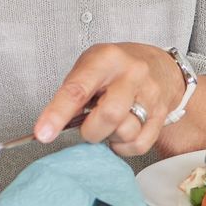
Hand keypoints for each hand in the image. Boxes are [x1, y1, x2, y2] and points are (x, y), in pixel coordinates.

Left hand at [33, 43, 182, 156]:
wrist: (157, 67)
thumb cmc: (113, 69)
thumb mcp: (88, 68)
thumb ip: (72, 94)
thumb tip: (52, 127)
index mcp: (106, 59)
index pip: (77, 90)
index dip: (58, 114)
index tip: (43, 133)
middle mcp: (132, 74)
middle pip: (109, 116)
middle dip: (91, 130)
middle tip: (88, 124)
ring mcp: (151, 94)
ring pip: (126, 133)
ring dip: (110, 137)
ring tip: (110, 123)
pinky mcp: (161, 114)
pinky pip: (138, 145)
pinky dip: (123, 146)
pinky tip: (121, 132)